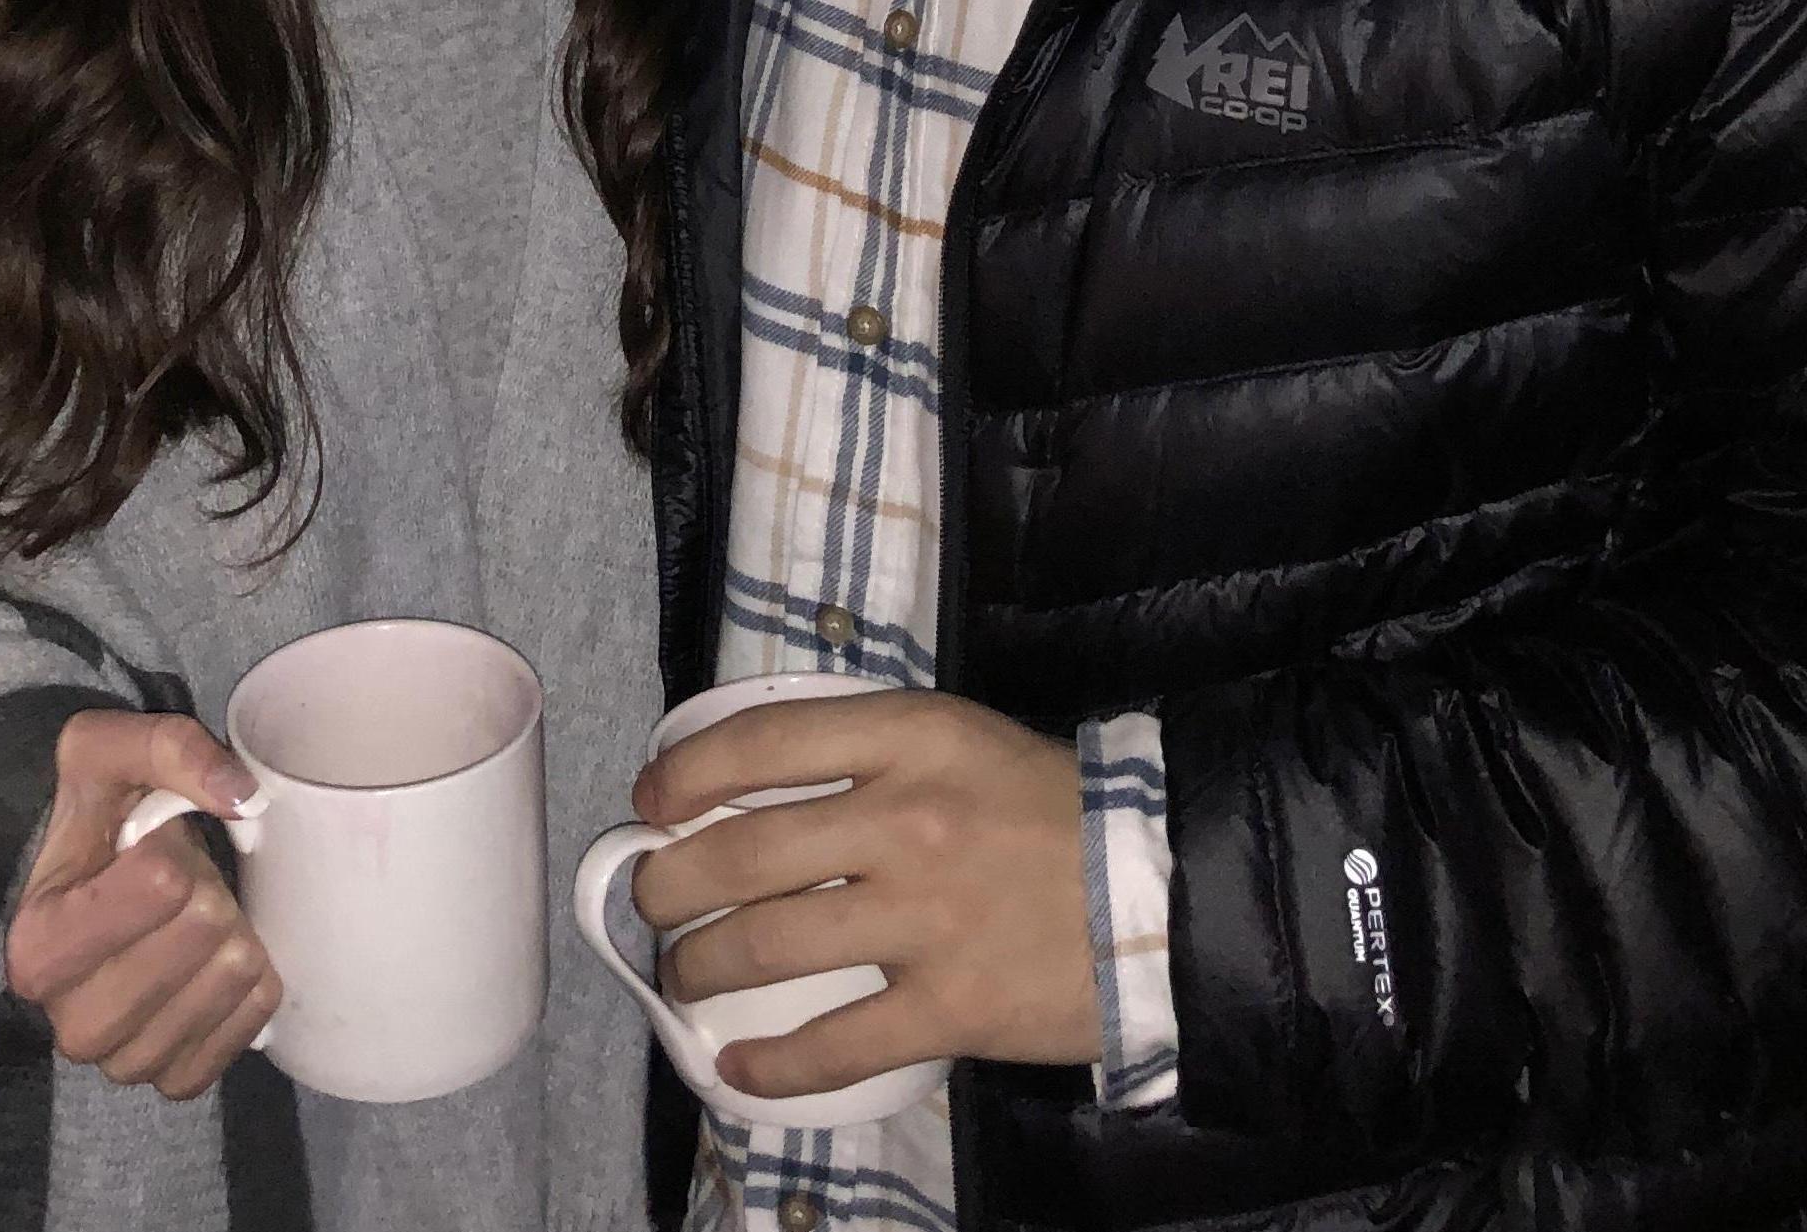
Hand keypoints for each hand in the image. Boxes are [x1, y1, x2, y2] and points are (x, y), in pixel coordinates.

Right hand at [2, 709, 278, 1100]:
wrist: (100, 885)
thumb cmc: (98, 817)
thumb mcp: (111, 749)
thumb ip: (172, 750)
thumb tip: (243, 798)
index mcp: (38, 947)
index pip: (163, 885)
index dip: (173, 850)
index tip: (144, 850)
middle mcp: (71, 1022)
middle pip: (203, 935)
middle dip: (208, 890)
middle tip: (181, 886)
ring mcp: (123, 1061)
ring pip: (230, 984)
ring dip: (232, 936)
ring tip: (195, 922)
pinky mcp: (173, 1080)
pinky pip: (245, 1033)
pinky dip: (250, 992)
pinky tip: (223, 962)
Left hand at [629, 688, 1100, 1099]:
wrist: (1156, 889)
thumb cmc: (1044, 806)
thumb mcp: (954, 739)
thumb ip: (863, 753)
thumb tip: (748, 788)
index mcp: (908, 738)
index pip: (761, 744)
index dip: (686, 774)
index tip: (651, 800)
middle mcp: (906, 820)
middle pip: (744, 854)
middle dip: (670, 883)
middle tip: (651, 900)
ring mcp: (926, 918)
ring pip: (769, 945)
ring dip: (702, 966)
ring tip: (684, 975)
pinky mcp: (951, 1006)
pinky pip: (836, 1043)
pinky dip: (772, 1064)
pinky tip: (738, 1067)